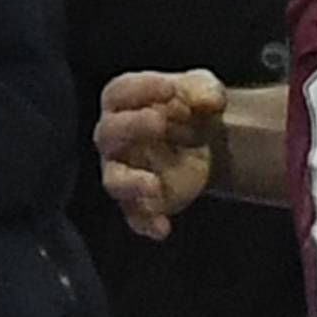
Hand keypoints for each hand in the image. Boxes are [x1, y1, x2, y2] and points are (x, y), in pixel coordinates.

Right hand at [95, 69, 227, 240]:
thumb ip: (203, 89)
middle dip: (133, 126)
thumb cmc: (191, 107)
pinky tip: (162, 228)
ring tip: (154, 186)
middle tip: (160, 123)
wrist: (206, 142)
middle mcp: (115, 137)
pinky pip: (135, 216)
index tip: (170, 88)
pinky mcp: (139, 201)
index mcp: (124, 101)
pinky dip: (146, 223)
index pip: (119, 92)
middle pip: (110, 132)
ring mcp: (124, 170)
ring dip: (132, 184)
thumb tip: (207, 100)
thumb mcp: (203, 88)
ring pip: (114, 180)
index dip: (141, 89)